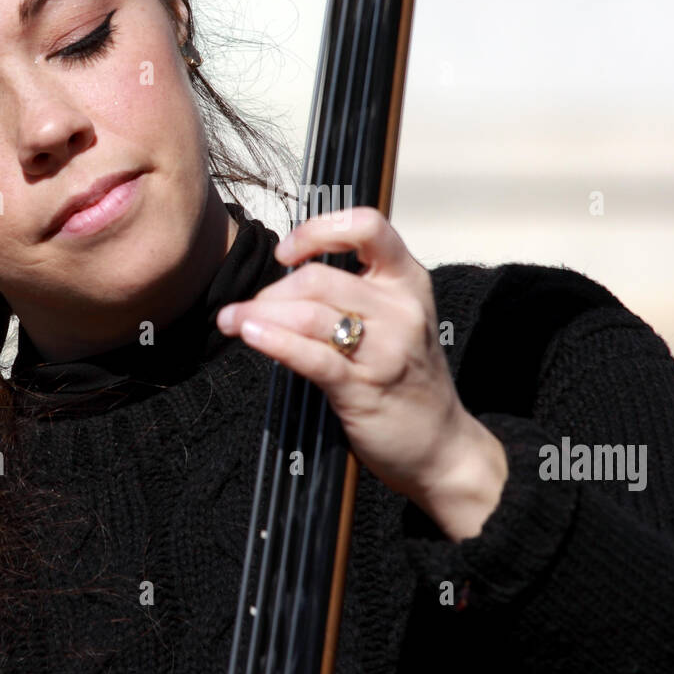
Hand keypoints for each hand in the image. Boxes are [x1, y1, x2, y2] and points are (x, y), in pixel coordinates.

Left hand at [215, 207, 507, 537]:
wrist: (442, 446)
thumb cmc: (410, 380)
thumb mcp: (397, 319)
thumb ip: (357, 291)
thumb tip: (288, 275)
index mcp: (408, 281)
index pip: (367, 227)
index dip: (318, 230)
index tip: (286, 252)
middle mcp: (401, 308)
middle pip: (319, 278)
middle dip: (271, 291)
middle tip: (250, 308)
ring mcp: (385, 349)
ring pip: (308, 315)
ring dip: (258, 314)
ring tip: (230, 320)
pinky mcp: (363, 388)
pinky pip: (311, 356)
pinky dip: (272, 341)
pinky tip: (249, 334)